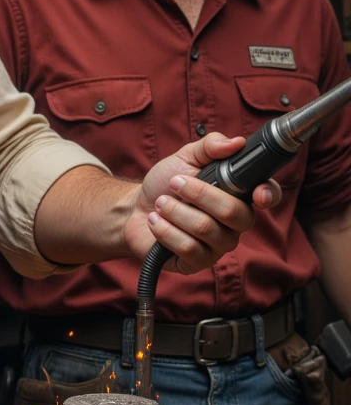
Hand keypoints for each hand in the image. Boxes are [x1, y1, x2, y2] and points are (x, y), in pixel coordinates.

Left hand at [125, 132, 280, 273]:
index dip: (268, 195)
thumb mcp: (185, 157)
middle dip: (198, 194)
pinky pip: (189, 249)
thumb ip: (210, 146)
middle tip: (174, 184)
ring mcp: (218, 245)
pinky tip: (155, 222)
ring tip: (160, 203)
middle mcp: (235, 223)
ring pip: (206, 229)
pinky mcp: (198, 262)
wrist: (136, 209)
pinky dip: (166, 230)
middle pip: (232, 212)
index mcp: (239, 195)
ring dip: (175, 211)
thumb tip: (236, 142)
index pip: (268, 196)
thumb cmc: (166, 183)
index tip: (257, 194)